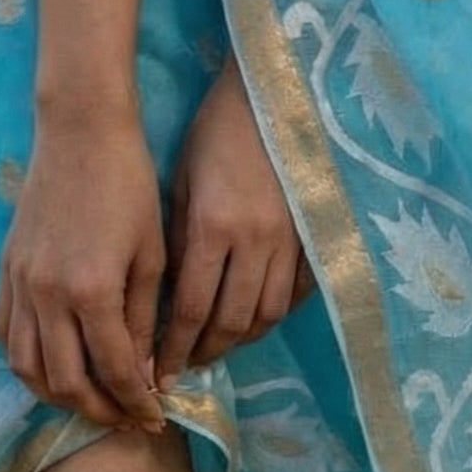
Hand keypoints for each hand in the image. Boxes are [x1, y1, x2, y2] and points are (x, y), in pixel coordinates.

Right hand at [0, 103, 166, 430]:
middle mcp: (46, 296)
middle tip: (125, 417)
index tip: (156, 416)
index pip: (114, 369)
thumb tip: (146, 373)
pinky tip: (52, 367)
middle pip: (64, 381)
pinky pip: (6, 335)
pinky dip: (27, 363)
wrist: (80, 134)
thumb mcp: (151, 255)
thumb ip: (145, 319)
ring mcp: (19, 285)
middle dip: (98, 409)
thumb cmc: (129, 187)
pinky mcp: (5, 272)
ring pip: (27, 367)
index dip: (136, 401)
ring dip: (57, 395)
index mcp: (91, 291)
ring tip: (89, 400)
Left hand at [156, 53, 313, 384]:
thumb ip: (177, 242)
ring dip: (240, 340)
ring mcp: (291, 240)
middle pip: (232, 322)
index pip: (191, 310)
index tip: (157, 377)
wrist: (269, 94)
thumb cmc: (213, 133)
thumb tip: (165, 301)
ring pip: (268, 315)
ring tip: (217, 346)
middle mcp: (255, 241)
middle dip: (205, 354)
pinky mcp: (314, 234)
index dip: (173, 351)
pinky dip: (275, 313)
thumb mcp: (181, 183)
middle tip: (185, 368)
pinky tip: (255, 317)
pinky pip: (299, 292)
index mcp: (213, 227)